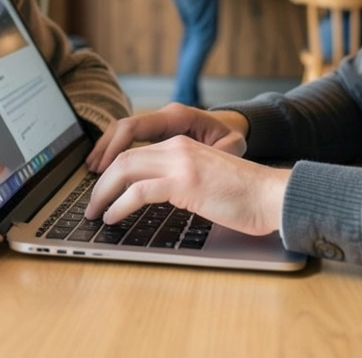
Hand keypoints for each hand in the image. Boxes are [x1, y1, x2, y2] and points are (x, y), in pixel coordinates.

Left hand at [84, 136, 289, 235]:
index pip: (135, 151)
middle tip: (90, 203)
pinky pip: (138, 192)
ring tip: (95, 212)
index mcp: (182, 144)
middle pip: (123, 158)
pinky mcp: (184, 183)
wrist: (271, 195)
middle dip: (100, 182)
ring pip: (125, 170)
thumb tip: (154, 196)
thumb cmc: (245, 195)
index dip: (111, 170)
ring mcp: (180, 163)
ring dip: (103, 193)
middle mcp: (177, 147)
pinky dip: (119, 205)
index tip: (100, 189)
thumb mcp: (206, 178)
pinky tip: (113, 217)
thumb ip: (181, 179)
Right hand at [86, 103, 247, 172]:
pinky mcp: (156, 135)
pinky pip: (129, 140)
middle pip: (122, 129)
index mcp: (177, 116)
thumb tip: (206, 160)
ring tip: (93, 174)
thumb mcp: (233, 144)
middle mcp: (163, 117)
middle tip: (93, 178)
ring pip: (121, 133)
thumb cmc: (232, 137)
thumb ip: (220, 151)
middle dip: (104, 152)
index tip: (104, 169)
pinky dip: (115, 153)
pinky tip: (106, 170)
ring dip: (105, 152)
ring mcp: (158, 125)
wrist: (234, 128)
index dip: (115, 147)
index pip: (135, 126)